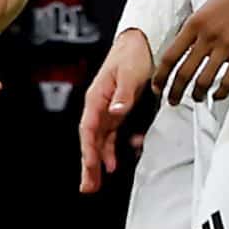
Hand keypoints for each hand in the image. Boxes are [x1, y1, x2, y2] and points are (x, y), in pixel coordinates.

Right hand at [79, 30, 153, 192]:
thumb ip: (124, 95)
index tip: (91, 168)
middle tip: (88, 187)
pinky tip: (117, 160)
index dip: (89, 151)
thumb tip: (115, 111)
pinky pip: (113, 134)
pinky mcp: (119, 109)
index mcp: (97, 97)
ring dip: (99, 161)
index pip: (89, 130)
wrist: (139, 41)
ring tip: (98, 181)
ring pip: (101, 140)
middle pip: (91, 140)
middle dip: (89, 165)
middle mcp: (100, 105)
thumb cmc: (131, 54)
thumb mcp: (130, 74)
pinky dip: (113, 149)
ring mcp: (108, 109)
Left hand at [155, 0, 228, 104]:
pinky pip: (228, 80)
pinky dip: (220, 92)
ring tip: (196, 98)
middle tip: (172, 100)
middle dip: (174, 91)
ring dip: (197, 94)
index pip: (170, 56)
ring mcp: (226, 46)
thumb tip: (184, 47)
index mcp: (194, 24)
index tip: (158, 86)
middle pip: (183, 72)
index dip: (160, 76)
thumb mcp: (206, 8)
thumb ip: (194, 29)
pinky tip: (217, 95)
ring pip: (204, 80)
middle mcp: (207, 36)